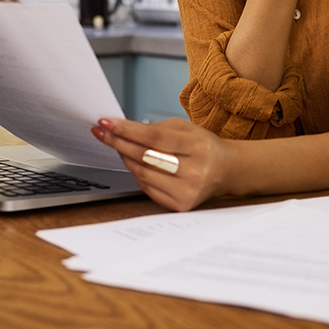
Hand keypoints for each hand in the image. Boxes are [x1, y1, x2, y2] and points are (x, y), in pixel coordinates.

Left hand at [92, 117, 229, 211]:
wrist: (226, 170)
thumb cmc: (203, 146)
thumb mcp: (186, 128)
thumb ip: (157, 128)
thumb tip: (124, 129)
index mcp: (197, 146)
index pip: (153, 137)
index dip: (127, 130)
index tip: (107, 123)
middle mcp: (194, 171)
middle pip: (145, 156)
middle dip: (119, 142)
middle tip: (102, 132)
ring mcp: (187, 191)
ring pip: (143, 174)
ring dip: (124, 158)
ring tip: (115, 144)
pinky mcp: (181, 205)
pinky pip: (148, 188)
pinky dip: (136, 174)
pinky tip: (131, 162)